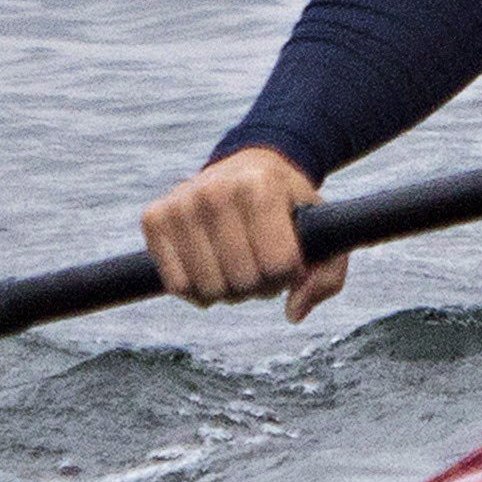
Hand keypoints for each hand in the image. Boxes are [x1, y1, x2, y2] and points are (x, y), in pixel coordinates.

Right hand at [140, 146, 349, 322]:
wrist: (250, 167)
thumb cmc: (289, 205)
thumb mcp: (323, 228)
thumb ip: (327, 274)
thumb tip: (293, 314)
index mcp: (260, 186)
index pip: (277, 263)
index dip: (288, 275)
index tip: (290, 261)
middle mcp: (215, 190)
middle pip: (242, 280)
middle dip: (259, 286)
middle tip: (263, 267)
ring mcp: (179, 203)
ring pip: (207, 288)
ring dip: (229, 293)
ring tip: (240, 269)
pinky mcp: (153, 218)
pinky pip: (176, 285)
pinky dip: (199, 293)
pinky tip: (214, 272)